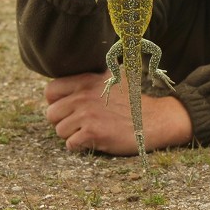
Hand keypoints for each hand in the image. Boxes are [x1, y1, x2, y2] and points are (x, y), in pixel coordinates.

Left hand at [44, 72, 192, 155]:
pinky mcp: (94, 134)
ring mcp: (88, 115)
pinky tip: (94, 141)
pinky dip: (79, 146)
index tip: (68, 109)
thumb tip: (84, 62)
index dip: (56, 102)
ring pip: (59, 131)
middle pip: (51, 114)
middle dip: (62, 121)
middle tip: (79, 125)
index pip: (50, 90)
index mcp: (87, 81)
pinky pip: (70, 144)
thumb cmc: (137, 100)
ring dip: (72, 135)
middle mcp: (84, 96)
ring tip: (90, 132)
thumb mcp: (117, 76)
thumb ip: (97, 73)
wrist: (158, 119)